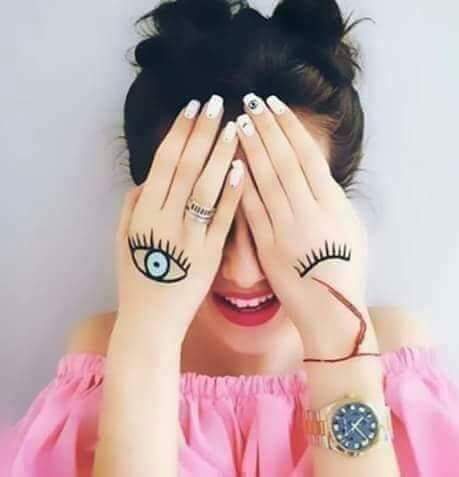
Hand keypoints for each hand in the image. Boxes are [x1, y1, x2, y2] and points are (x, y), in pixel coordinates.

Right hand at [115, 95, 243, 339]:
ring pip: (206, 187)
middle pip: (186, 166)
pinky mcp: (209, 254)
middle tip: (218, 102)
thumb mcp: (123, 239)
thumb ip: (132, 206)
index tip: (193, 107)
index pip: (164, 162)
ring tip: (236, 126)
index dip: (179, 132)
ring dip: (221, 154)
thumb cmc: (136, 279)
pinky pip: (222, 219)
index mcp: (142, 212)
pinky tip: (244, 168)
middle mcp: (163, 219)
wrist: (150, 321)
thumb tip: (148, 178)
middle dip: (203, 132)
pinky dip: (233, 193)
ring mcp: (188, 237)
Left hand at [237, 94, 378, 359]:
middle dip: (267, 128)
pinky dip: (241, 186)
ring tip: (238, 123)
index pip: (307, 156)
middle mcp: (312, 211)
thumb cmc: (347, 269)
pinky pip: (253, 211)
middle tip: (250, 101)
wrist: (332, 309)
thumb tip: (317, 174)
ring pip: (267, 181)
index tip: (274, 105)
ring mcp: (289, 229)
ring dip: (251, 149)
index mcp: (334, 204)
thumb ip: (332, 200)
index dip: (289, 128)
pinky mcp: (270, 247)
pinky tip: (229, 164)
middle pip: (285, 161)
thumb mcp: (350, 229)